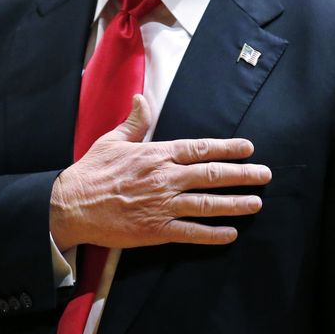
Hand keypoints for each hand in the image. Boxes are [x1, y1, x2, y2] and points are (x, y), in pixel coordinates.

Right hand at [50, 94, 271, 250]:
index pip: (200, 149)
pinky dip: (212, 234)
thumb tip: (144, 99)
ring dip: (235, 204)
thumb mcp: (112, 140)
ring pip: (207, 204)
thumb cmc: (91, 172)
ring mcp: (162, 205)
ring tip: (256, 203)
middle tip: (265, 174)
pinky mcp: (155, 230)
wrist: (69, 206)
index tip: (248, 148)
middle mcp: (165, 178)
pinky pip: (190, 233)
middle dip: (242, 175)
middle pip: (212, 175)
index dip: (227, 148)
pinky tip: (230, 234)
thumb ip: (135, 122)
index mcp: (157, 154)